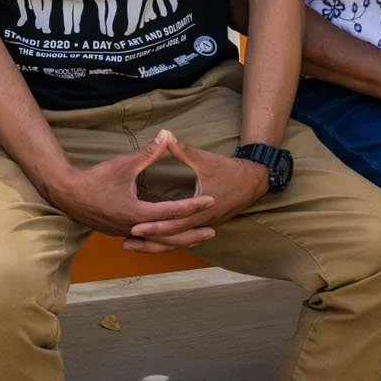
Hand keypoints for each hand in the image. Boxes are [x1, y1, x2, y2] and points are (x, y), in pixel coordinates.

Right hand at [38, 134, 217, 251]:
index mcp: (137, 212)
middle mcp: (134, 227)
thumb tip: (166, 135)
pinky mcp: (121, 233)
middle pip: (169, 235)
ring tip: (197, 239)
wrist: (68, 194)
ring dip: (178, 240)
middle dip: (192, 234)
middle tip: (212, 231)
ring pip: (158, 242)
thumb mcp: (124, 164)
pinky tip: (169, 238)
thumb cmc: (95, 179)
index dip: (194, 205)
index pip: (173, 210)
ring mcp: (126, 233)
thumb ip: (148, 153)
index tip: (211, 200)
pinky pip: (147, 241)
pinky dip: (162, 240)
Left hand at [123, 133, 275, 252]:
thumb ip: (182, 149)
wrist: (254, 181)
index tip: (134, 227)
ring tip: (134, 246)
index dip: (153, 226)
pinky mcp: (205, 227)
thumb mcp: (204, 159)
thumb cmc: (229, 170)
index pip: (173, 224)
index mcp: (201, 210)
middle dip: (149, 242)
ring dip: (156, 246)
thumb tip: (165, 135)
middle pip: (172, 240)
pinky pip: (183, 239)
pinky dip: (168, 242)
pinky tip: (154, 242)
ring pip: (177, 243)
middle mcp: (203, 224)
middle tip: (126, 242)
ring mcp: (205, 227)